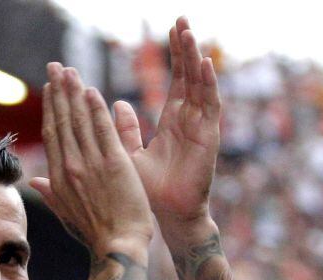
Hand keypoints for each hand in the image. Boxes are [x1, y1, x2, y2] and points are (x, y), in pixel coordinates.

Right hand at [30, 63, 152, 260]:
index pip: (53, 135)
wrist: (117, 248)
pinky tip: (91, 90)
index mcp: (58, 179)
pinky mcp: (114, 164)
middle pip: (62, 122)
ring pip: (79, 121)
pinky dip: (96, 109)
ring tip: (71, 71)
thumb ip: (50, 193)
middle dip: (59, 91)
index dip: (51, 109)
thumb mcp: (67, 215)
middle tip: (56, 67)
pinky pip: (102, 130)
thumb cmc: (95, 235)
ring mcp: (91, 165)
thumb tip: (33, 181)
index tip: (51, 89)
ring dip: (74, 92)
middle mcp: (70, 168)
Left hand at [114, 17, 219, 225]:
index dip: (173, 56)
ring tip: (189, 32)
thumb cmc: (147, 192)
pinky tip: (204, 64)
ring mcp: (200, 128)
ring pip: (200, 86)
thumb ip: (123, 130)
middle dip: (185, 48)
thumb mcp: (128, 155)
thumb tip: (113, 105)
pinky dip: (207, 85)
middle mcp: (188, 121)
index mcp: (172, 122)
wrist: (163, 217)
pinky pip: (209, 107)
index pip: (174, 81)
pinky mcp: (207, 139)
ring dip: (195, 59)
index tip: (169, 30)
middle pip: (189, 77)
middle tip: (181, 19)